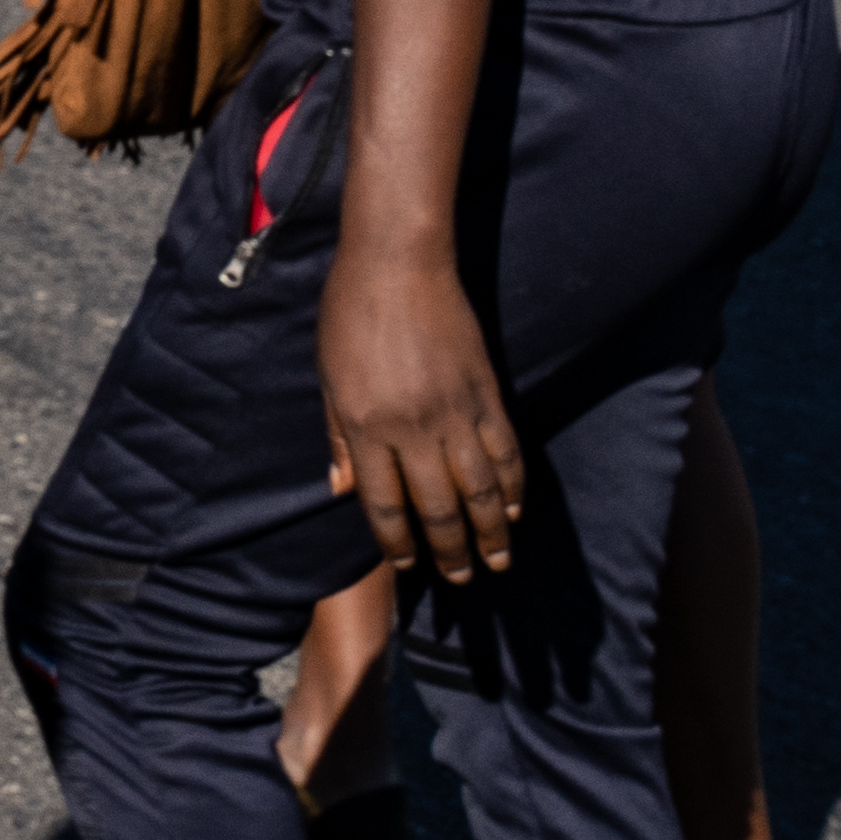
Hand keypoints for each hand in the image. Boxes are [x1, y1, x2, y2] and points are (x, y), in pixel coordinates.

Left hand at [318, 243, 522, 584]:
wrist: (397, 262)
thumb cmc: (349, 314)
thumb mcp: (328, 376)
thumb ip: (337, 437)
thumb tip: (342, 490)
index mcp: (365, 424)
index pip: (385, 504)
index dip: (398, 542)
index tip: (408, 563)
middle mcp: (412, 427)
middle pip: (437, 508)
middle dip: (449, 551)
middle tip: (461, 578)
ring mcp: (454, 412)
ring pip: (479, 491)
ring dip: (490, 534)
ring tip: (497, 561)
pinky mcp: (486, 393)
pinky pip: (505, 453)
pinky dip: (512, 487)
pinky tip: (512, 511)